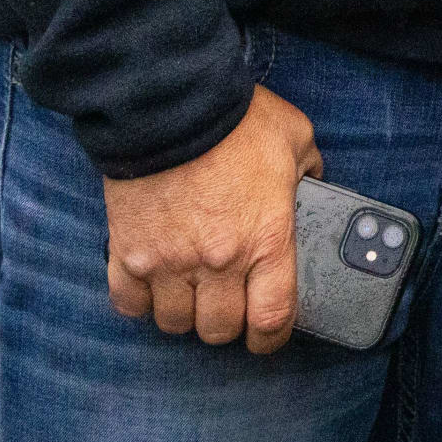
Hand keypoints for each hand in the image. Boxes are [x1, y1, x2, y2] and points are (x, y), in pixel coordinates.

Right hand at [103, 85, 320, 352]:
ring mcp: (168, 261)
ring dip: (185, 314)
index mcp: (266, 239)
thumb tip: (314, 184)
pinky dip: (139, 302)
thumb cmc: (236, 118)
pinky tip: (151, 284)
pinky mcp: (128, 252)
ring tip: (191, 292)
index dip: (271, 338)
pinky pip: (128, 303)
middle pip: (220, 328)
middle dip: (227, 323)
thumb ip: (309, 169)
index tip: (268, 336)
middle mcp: (218, 261)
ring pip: (175, 322)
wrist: (170, 103)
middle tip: (228, 304)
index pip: (272, 318)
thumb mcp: (294, 137)